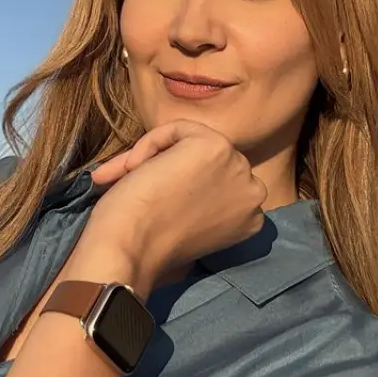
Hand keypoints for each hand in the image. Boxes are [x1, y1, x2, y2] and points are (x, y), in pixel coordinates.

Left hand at [80, 120, 267, 285]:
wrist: (131, 246)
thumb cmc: (149, 247)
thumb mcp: (189, 228)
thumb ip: (201, 204)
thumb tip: (182, 176)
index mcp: (250, 218)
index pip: (220, 184)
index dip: (183, 187)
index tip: (153, 198)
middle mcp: (252, 192)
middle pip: (209, 162)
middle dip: (171, 168)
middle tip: (130, 180)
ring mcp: (236, 166)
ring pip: (192, 142)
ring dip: (156, 156)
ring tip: (124, 175)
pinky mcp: (214, 145)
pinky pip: (177, 129)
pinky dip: (148, 144)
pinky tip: (133, 168)